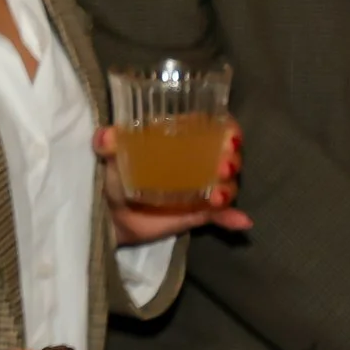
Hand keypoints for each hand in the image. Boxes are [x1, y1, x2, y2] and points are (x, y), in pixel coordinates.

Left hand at [102, 121, 249, 244]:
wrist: (111, 213)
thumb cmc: (115, 175)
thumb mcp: (110, 156)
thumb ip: (106, 143)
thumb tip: (107, 137)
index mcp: (180, 140)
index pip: (212, 127)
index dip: (226, 128)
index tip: (229, 134)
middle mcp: (197, 162)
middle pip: (227, 156)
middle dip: (232, 160)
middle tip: (223, 168)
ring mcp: (201, 188)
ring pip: (227, 185)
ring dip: (228, 189)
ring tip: (217, 196)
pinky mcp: (199, 212)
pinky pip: (222, 216)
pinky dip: (232, 218)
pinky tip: (242, 221)